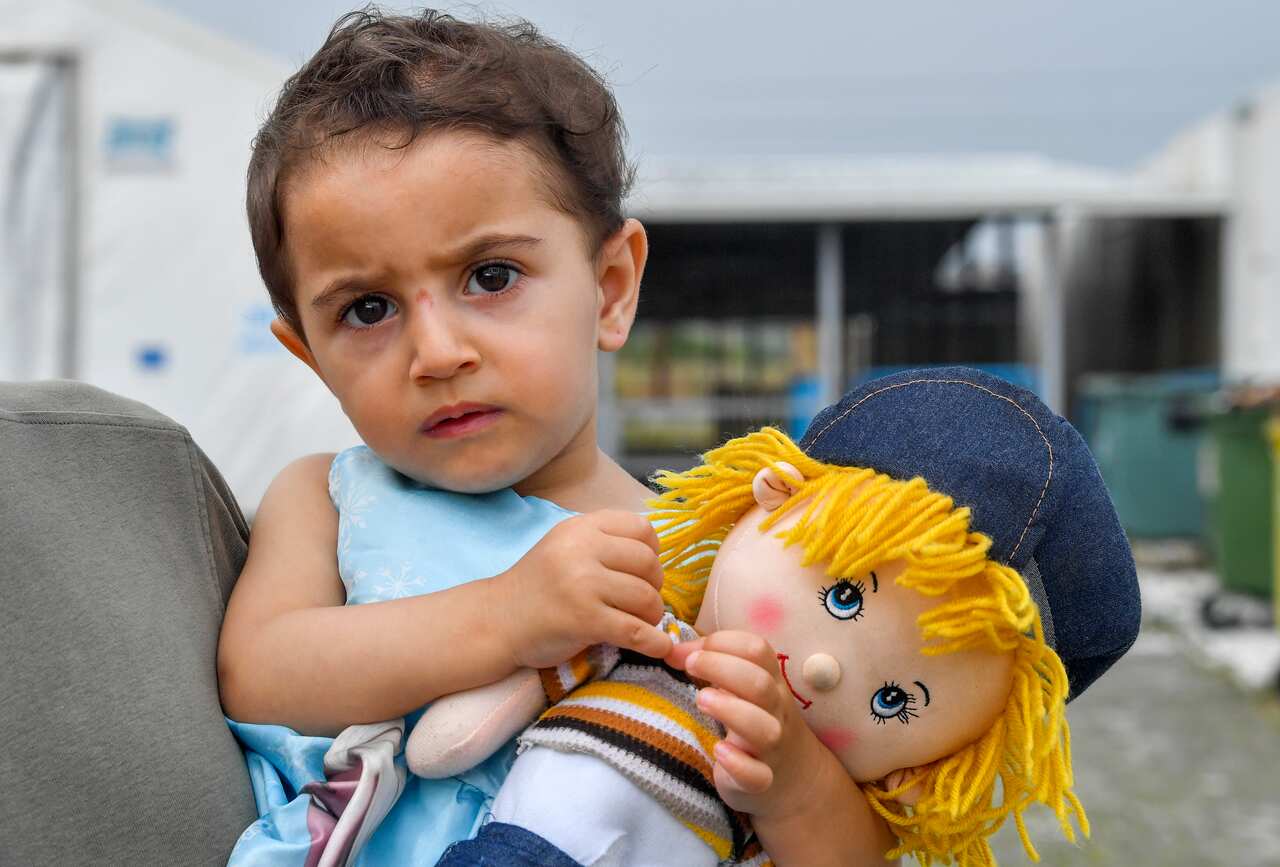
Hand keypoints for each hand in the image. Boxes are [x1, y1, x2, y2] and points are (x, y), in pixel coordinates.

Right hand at [489, 510, 668, 668]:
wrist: (496, 620)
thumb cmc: (537, 586)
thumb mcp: (566, 547)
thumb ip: (604, 542)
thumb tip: (656, 555)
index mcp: (581, 528)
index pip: (642, 528)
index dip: (652, 552)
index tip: (643, 571)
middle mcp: (582, 550)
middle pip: (648, 563)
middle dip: (654, 586)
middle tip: (641, 602)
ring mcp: (583, 585)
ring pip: (646, 598)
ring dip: (652, 616)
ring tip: (640, 623)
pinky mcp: (584, 620)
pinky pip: (636, 631)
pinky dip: (655, 643)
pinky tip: (658, 647)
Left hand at [668, 630, 831, 821]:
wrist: (794, 776)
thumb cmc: (754, 718)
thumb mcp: (739, 687)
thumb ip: (709, 664)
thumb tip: (672, 650)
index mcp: (771, 681)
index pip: (757, 650)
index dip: (724, 643)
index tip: (692, 651)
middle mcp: (775, 710)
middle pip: (759, 683)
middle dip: (721, 668)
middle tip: (690, 666)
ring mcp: (772, 747)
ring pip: (764, 729)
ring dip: (730, 710)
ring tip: (701, 700)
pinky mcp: (762, 780)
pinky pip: (758, 776)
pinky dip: (738, 764)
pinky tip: (719, 751)